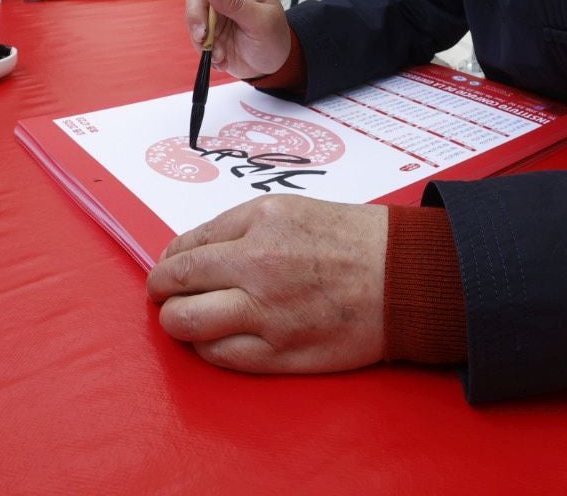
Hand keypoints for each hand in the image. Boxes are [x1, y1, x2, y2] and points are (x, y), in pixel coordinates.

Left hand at [147, 195, 387, 372]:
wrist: (403, 278)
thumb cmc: (350, 239)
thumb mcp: (290, 209)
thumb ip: (237, 228)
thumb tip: (187, 252)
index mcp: (259, 225)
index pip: (185, 248)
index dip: (167, 262)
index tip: (168, 269)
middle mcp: (257, 268)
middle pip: (175, 287)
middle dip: (162, 293)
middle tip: (166, 296)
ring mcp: (267, 315)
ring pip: (188, 325)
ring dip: (177, 322)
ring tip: (187, 319)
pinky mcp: (282, 353)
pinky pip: (221, 356)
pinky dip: (207, 348)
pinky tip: (215, 338)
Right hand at [187, 0, 290, 77]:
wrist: (270, 68)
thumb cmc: (274, 39)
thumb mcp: (262, 22)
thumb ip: (236, 2)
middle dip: (196, 9)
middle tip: (204, 33)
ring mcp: (214, 9)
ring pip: (191, 8)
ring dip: (198, 31)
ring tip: (216, 50)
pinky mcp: (207, 27)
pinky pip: (193, 30)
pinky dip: (202, 46)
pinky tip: (220, 56)